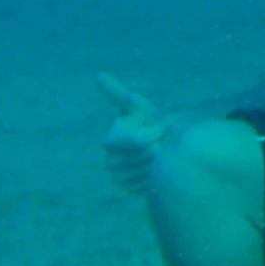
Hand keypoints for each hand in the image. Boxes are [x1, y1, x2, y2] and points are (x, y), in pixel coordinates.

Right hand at [97, 73, 169, 195]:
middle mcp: (111, 161)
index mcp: (111, 141)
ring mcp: (120, 177)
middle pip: (145, 156)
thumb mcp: (138, 107)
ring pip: (149, 170)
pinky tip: (160, 166)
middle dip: (160, 145)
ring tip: (163, 153)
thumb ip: (118, 94)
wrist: (160, 147)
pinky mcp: (131, 189)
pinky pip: (151, 182)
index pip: (136, 140)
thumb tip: (99, 76)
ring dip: (161, 160)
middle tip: (164, 140)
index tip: (164, 126)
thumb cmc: (148, 123)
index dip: (152, 132)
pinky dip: (159, 174)